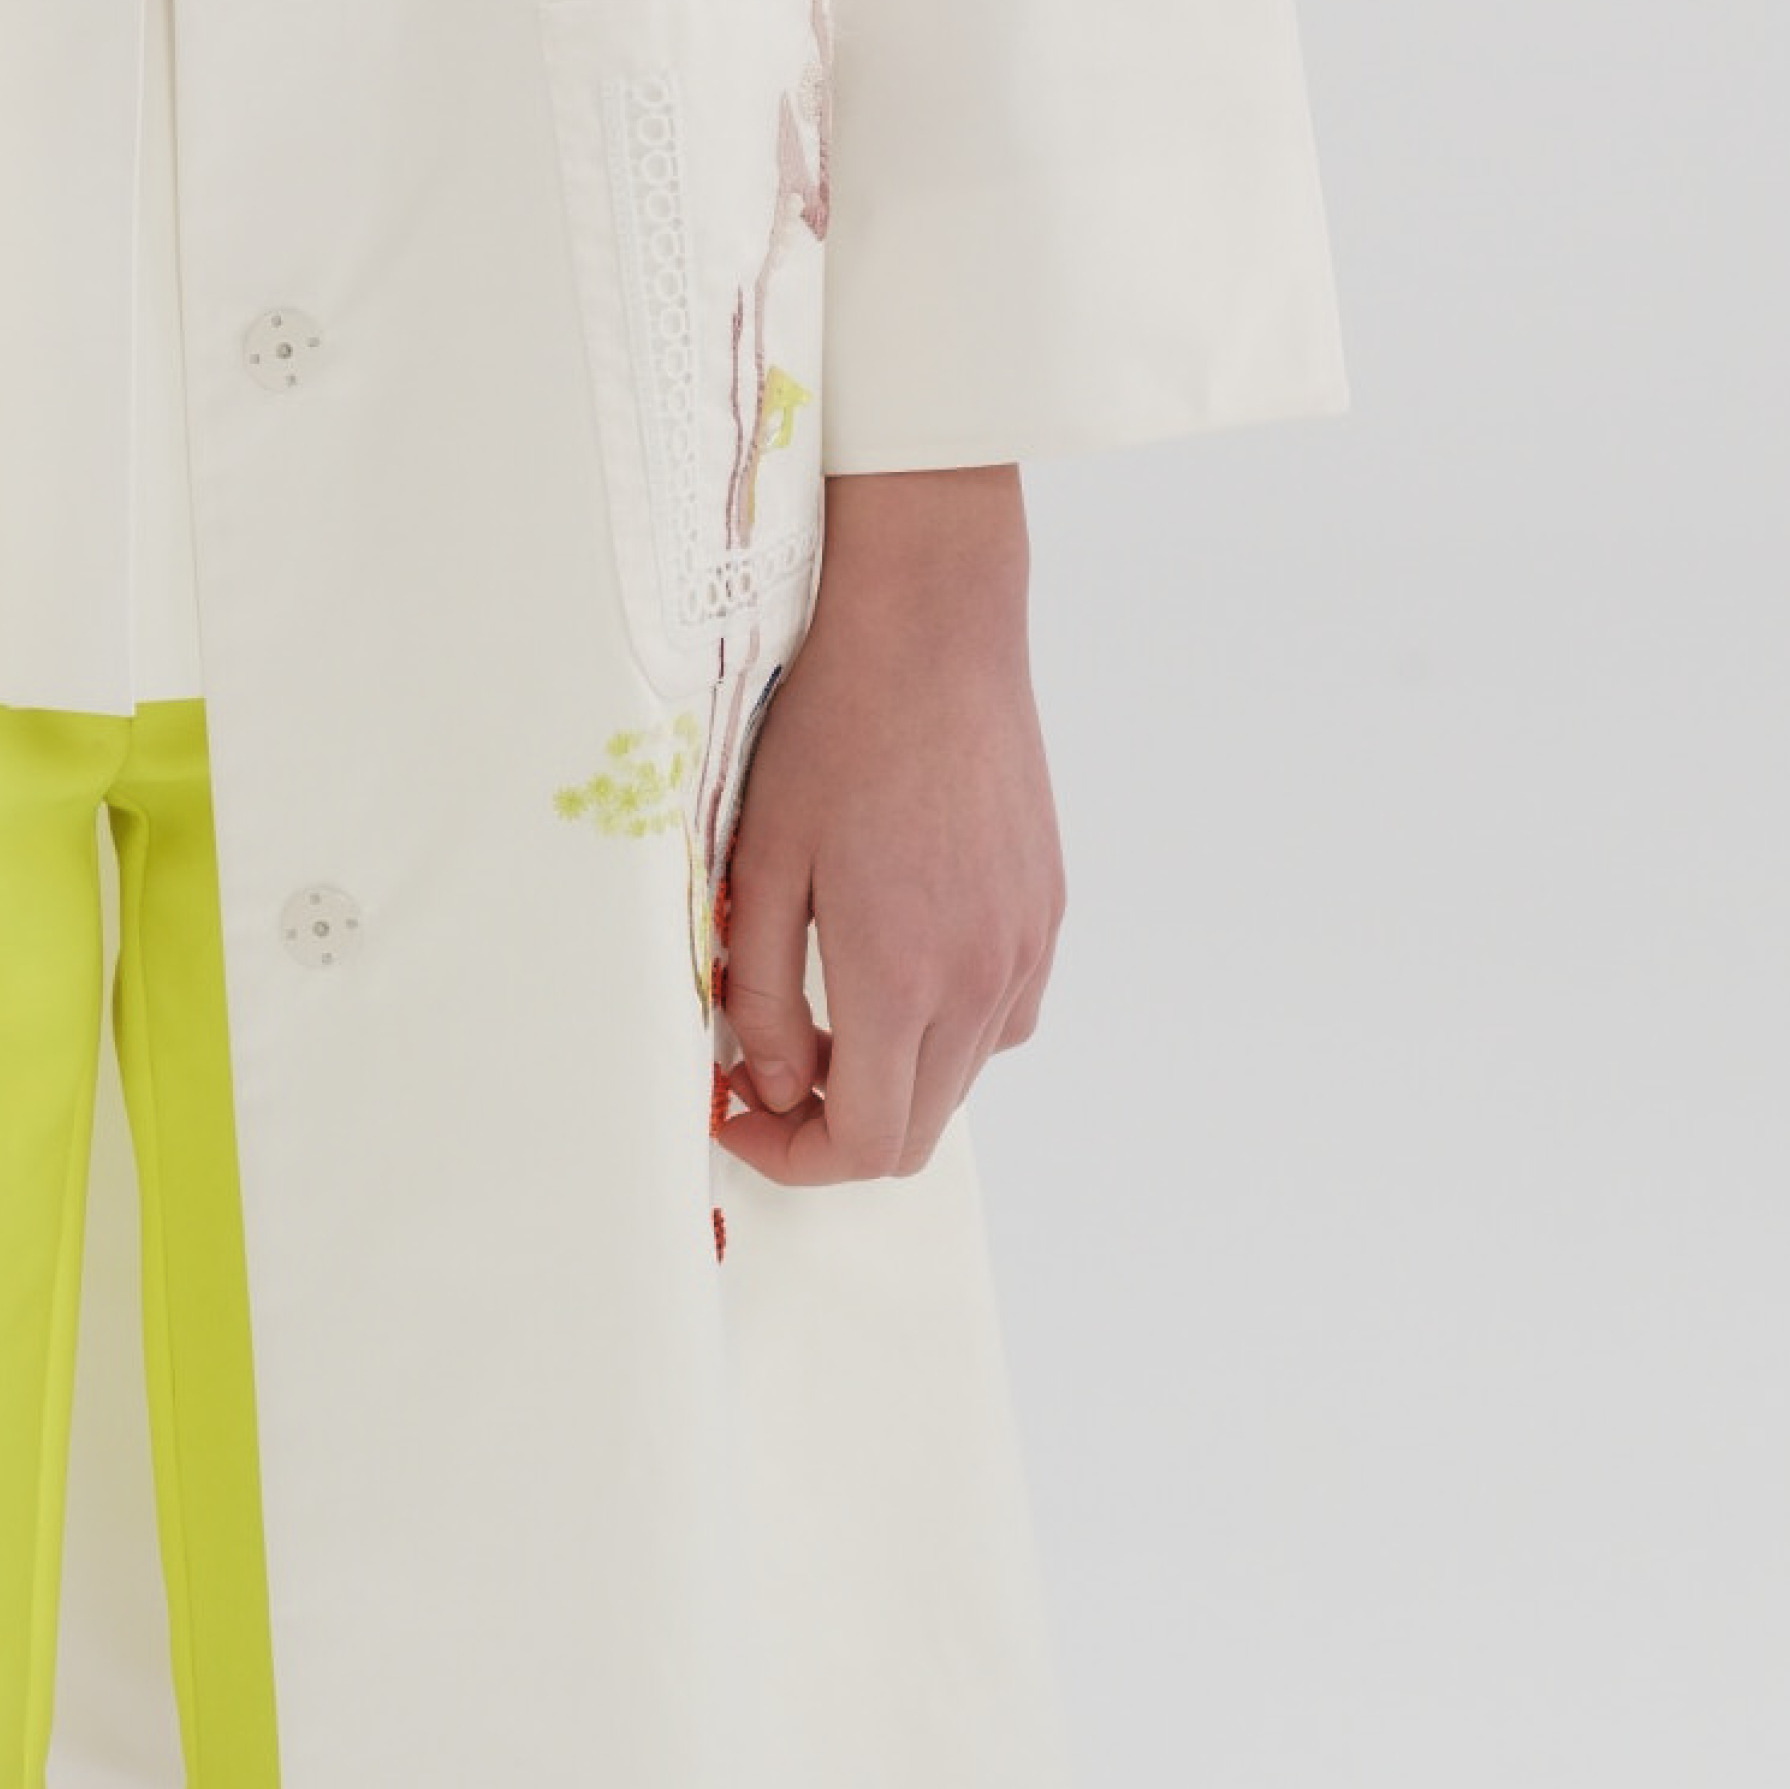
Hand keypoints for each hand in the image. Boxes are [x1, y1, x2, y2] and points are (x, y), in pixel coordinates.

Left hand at [716, 464, 1061, 1186]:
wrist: (932, 633)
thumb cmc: (832, 733)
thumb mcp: (760, 864)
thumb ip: (760, 992)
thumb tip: (772, 1082)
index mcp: (902, 975)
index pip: (864, 1143)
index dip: (793, 1155)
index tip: (743, 1114)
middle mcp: (982, 979)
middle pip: (917, 1129)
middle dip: (835, 1128)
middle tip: (769, 1072)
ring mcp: (1026, 949)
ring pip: (963, 1076)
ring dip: (892, 1075)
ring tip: (825, 1004)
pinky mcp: (1046, 914)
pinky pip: (1002, 1017)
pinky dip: (945, 1026)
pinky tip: (895, 961)